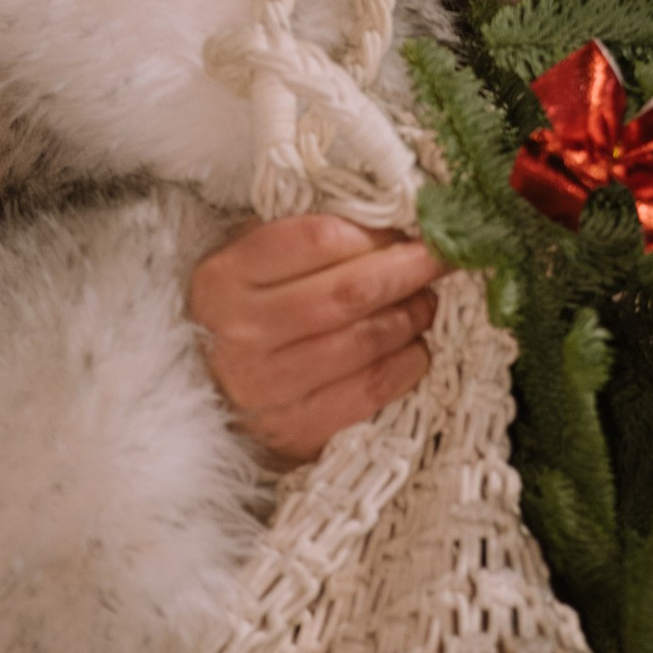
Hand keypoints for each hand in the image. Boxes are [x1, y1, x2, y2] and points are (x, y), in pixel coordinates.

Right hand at [189, 214, 442, 465]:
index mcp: (225, 277)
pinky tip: (414, 348)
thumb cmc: (248, 311)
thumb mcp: (257, 261)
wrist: (211, 391)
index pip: (318, 239)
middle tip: (441, 259)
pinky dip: (404, 367)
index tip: (411, 227)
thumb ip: (311, 237)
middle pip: (347, 293)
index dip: (377, 232)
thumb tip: (396, 221)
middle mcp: (239, 334)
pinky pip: (367, 393)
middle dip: (407, 271)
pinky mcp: (293, 431)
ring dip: (409, 317)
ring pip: (363, 343)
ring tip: (425, 302)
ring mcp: (264, 389)